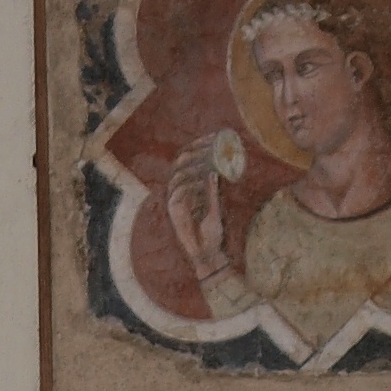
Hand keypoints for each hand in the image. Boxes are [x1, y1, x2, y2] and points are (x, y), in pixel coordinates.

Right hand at [164, 141, 231, 280]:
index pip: (190, 159)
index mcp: (189, 187)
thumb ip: (213, 190)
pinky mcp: (174, 211)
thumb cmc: (213, 232)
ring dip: (194, 166)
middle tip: (212, 143)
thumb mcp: (216, 205)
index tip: (216, 136)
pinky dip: (190, 183)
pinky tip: (203, 178)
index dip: (200, 145)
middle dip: (196, 150)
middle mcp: (180, 191)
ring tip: (209, 161)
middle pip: (181, 162)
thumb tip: (215, 170)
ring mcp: (175, 200)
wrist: (208, 254)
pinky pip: (178, 191)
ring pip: (179, 174)